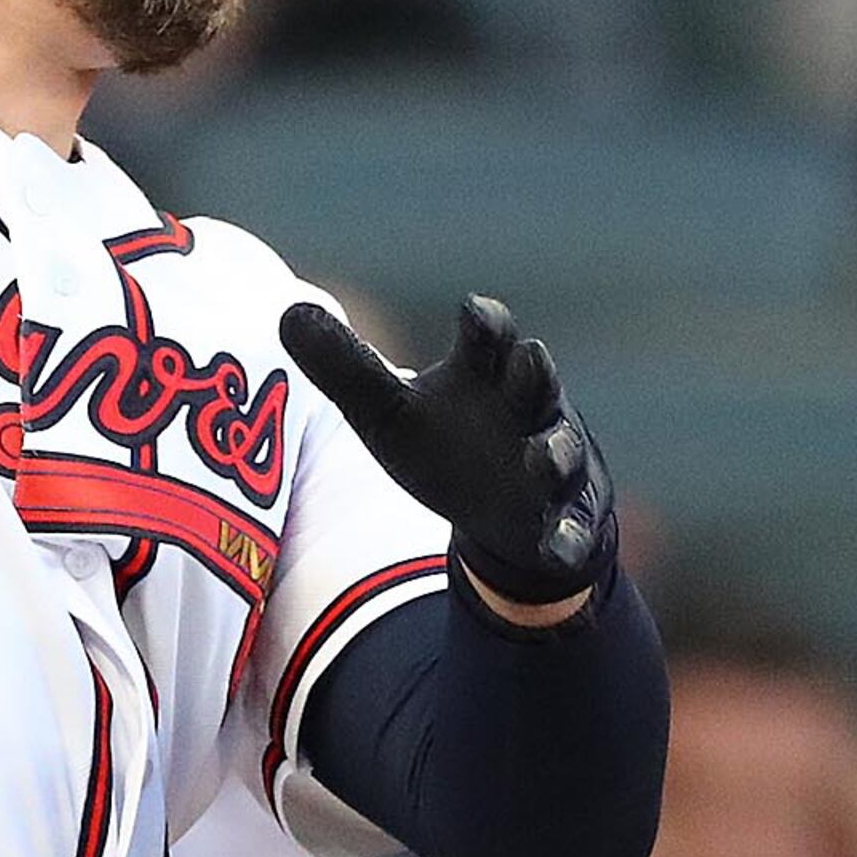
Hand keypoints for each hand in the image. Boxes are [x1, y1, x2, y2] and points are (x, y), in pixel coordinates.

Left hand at [279, 295, 617, 617]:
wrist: (502, 512)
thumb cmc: (445, 444)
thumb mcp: (387, 409)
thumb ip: (345, 367)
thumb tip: (285, 312)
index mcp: (483, 378)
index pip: (488, 340)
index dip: (485, 324)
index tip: (474, 312)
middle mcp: (526, 411)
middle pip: (535, 383)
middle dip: (534, 372)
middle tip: (529, 357)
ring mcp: (553, 464)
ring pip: (560, 452)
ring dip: (553, 452)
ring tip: (541, 456)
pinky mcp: (564, 517)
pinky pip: (571, 528)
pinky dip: (566, 535)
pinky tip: (556, 545)